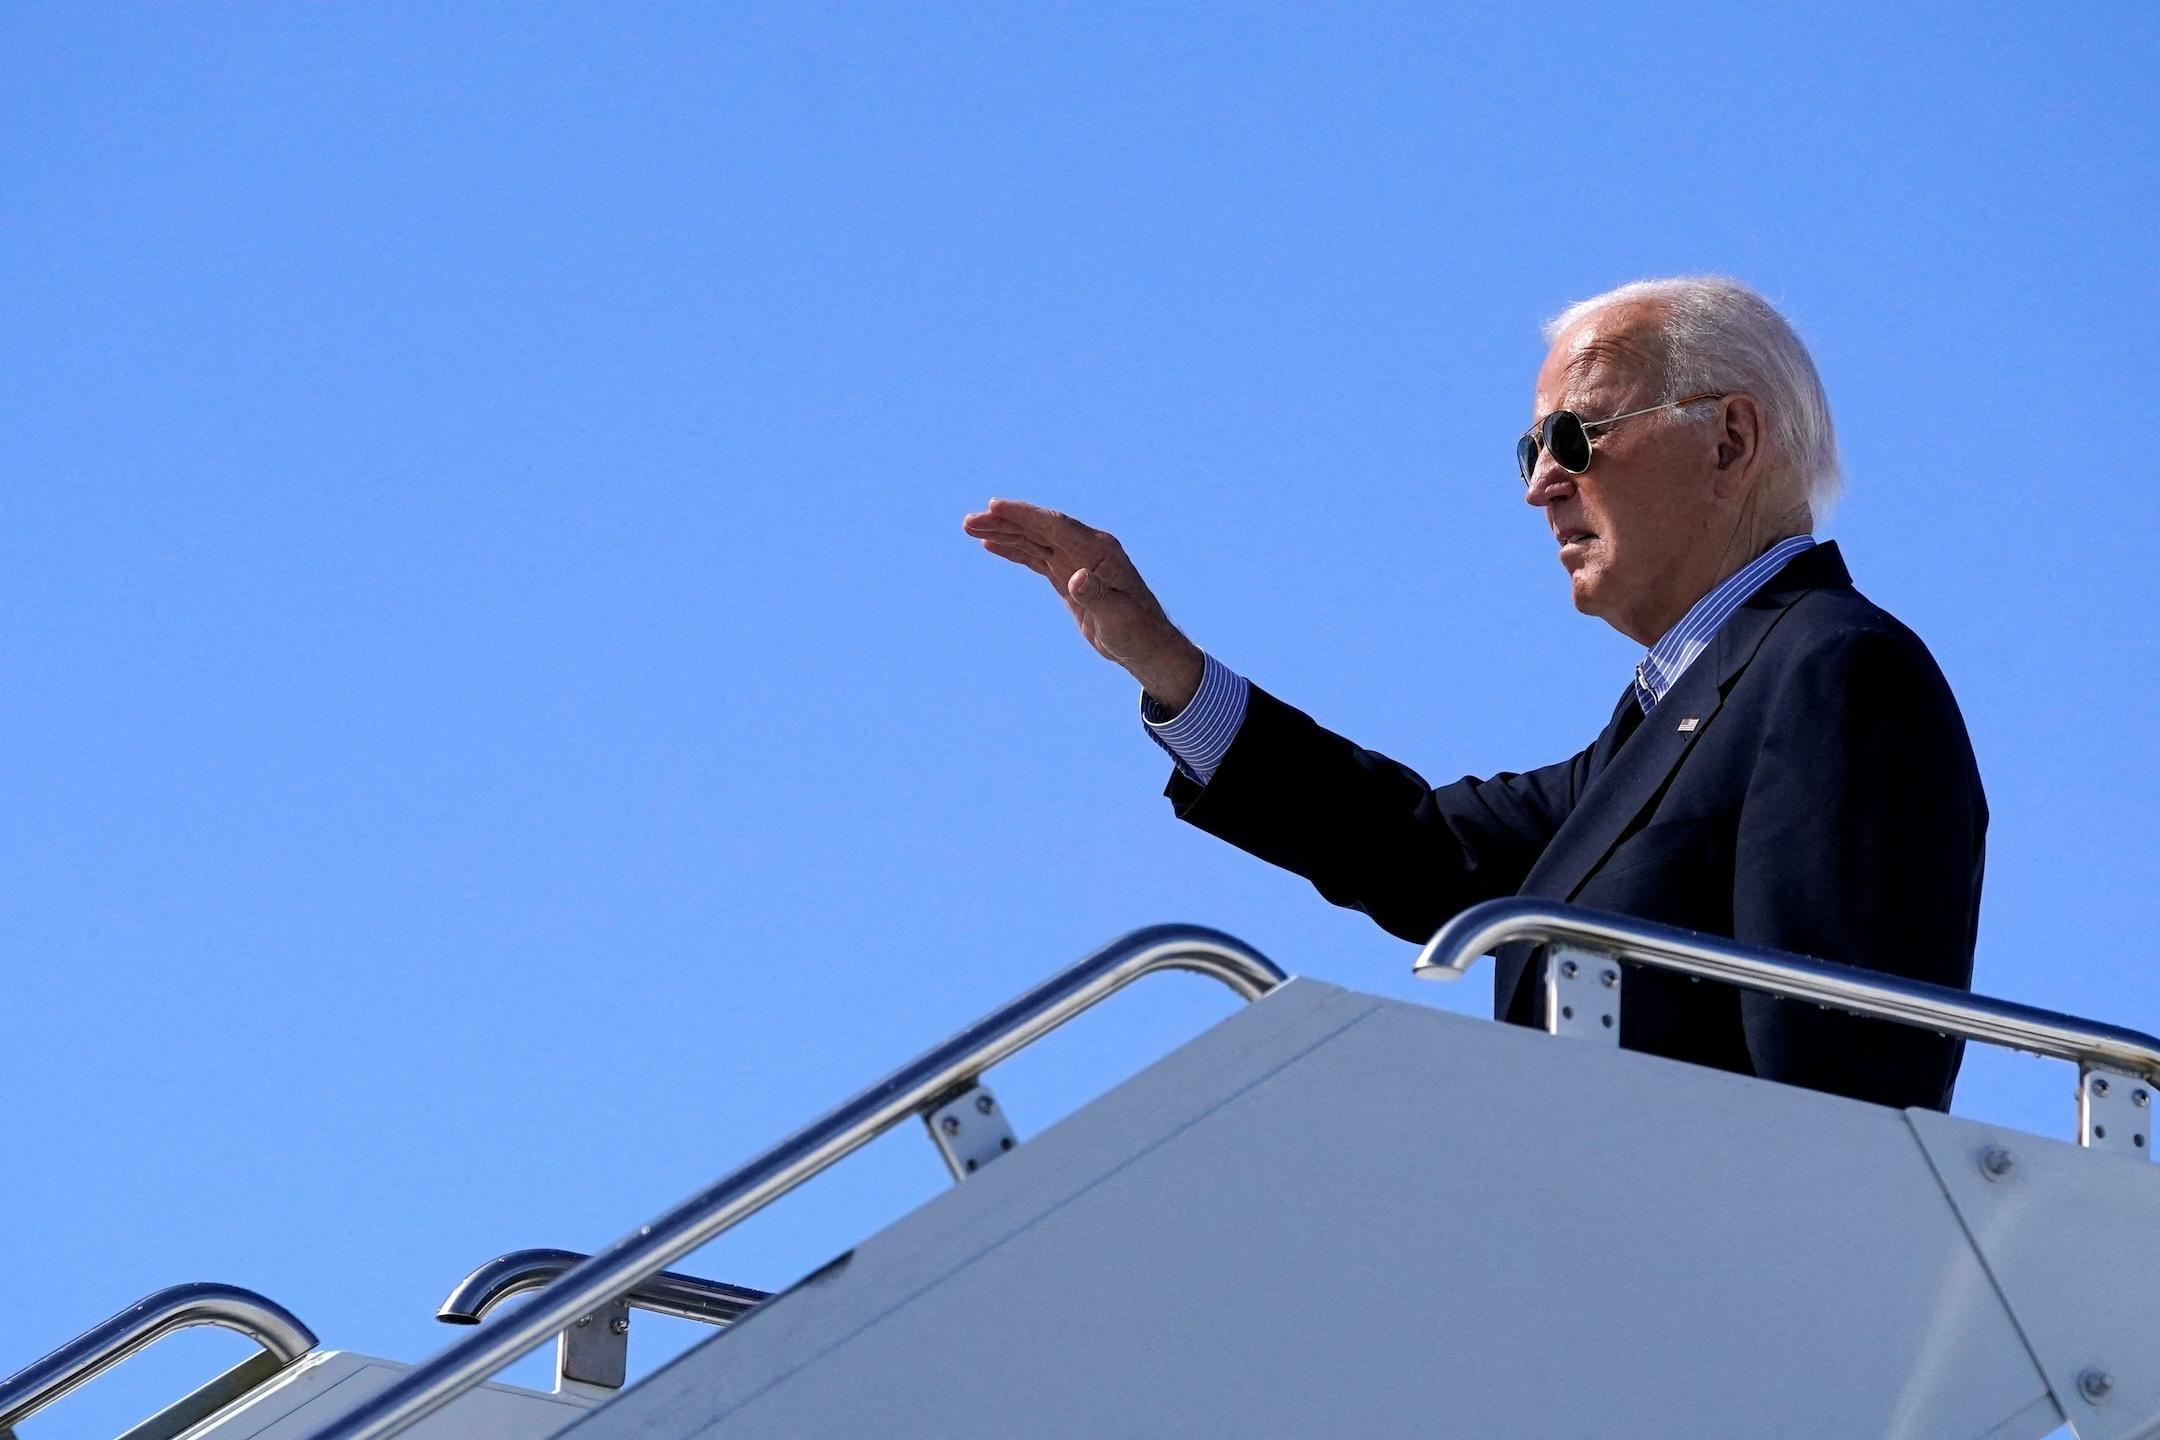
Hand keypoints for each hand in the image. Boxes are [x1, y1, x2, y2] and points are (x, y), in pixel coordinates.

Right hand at [962, 498, 1204, 712]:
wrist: (1146, 646)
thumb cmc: (1137, 632)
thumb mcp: (1118, 618)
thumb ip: (1097, 596)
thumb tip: (1076, 578)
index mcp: (1099, 551)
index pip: (1055, 526)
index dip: (1025, 515)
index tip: (994, 506)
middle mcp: (1086, 549)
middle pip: (1039, 529)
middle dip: (1004, 522)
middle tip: (969, 522)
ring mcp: (1076, 560)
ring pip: (1034, 541)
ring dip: (1003, 533)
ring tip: (970, 528)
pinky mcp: (1068, 576)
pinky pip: (1036, 557)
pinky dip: (1014, 550)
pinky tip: (992, 544)